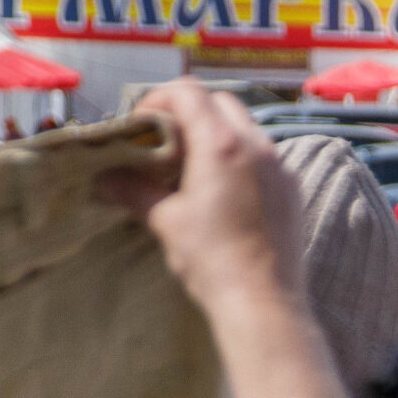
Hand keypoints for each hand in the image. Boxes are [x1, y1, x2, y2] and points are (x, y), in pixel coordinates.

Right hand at [101, 80, 301, 311]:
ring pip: (246, 128)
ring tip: (193, 165)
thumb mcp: (166, 221)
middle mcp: (257, 146)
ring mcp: (280, 167)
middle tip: (166, 141)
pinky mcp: (292, 190)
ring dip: (217, 134)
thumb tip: (104, 180)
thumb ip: (134, 191)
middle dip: (189, 112)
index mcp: (222, 144)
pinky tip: (224, 189)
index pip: (188, 93)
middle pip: (219, 103)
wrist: (264, 304)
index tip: (141, 124)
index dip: (158, 99)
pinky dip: (241, 157)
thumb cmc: (212, 261)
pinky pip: (264, 156)